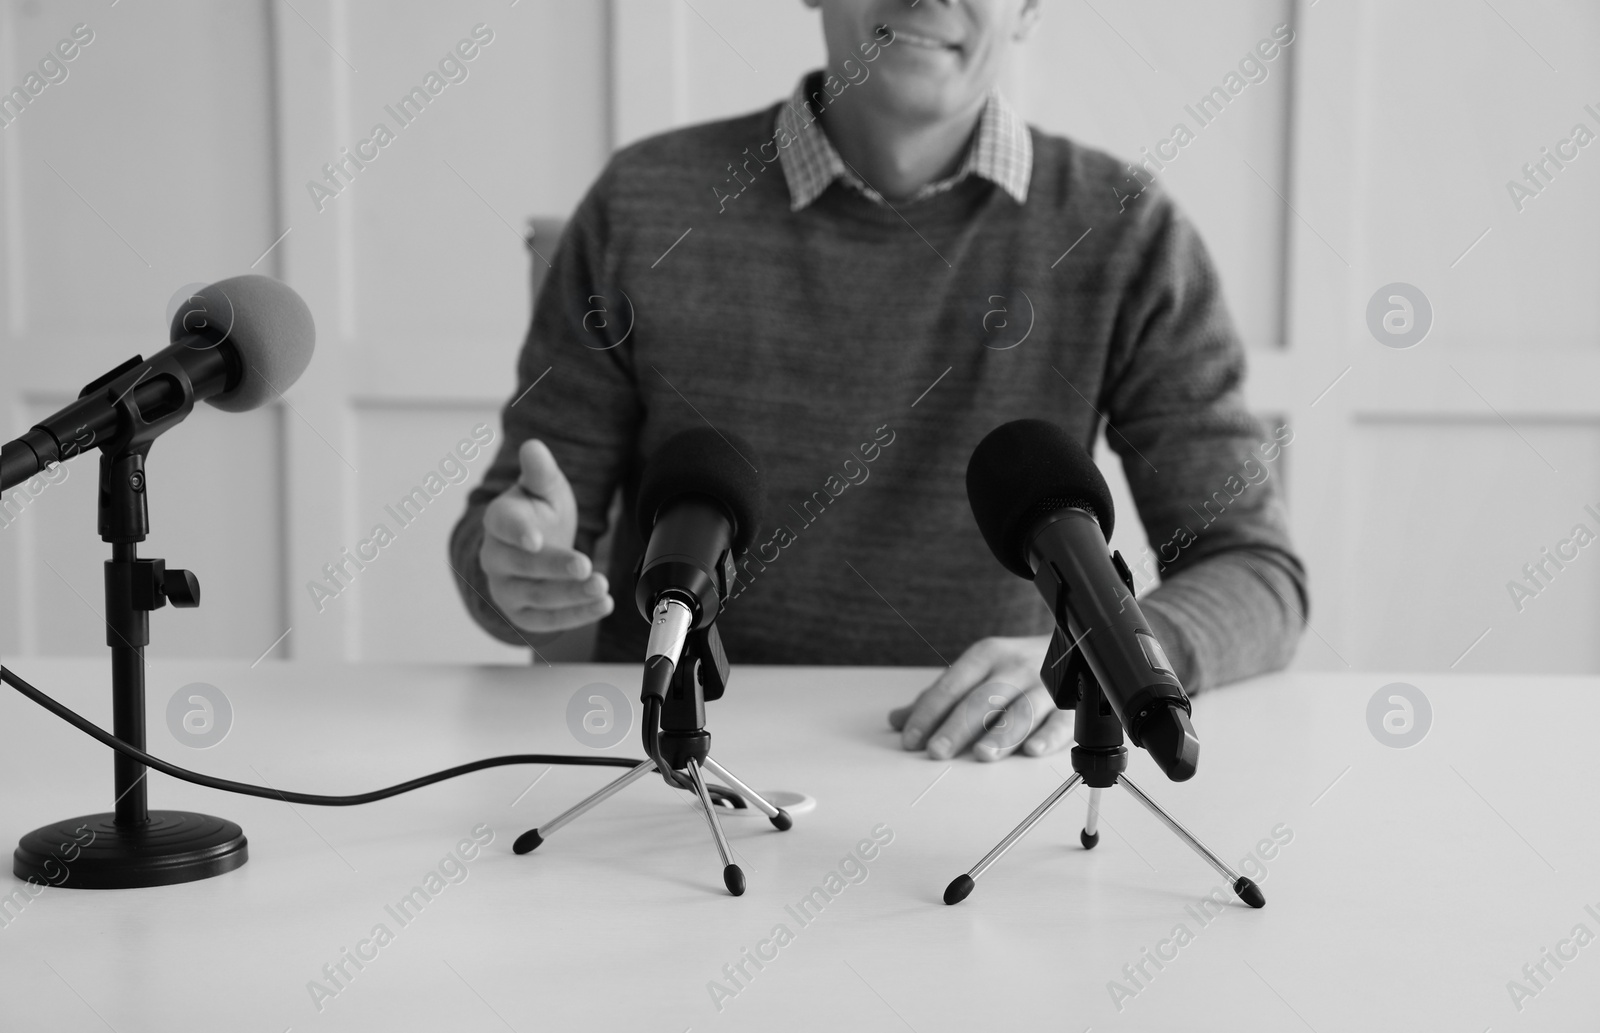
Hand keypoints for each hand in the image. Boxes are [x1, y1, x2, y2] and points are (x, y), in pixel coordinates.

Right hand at [480, 439, 613, 632]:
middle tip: (586, 566)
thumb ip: (540, 471)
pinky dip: (576, 616)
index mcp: (499, 521)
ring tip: (602, 587)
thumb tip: (533, 446)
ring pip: (536, 597)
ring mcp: (506, 588)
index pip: (503, 526)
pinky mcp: (523, 613)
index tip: (536, 540)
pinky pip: (547, 620)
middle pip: (523, 566)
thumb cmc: (539, 513)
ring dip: (571, 595)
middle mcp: (496, 557)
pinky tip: (602, 605)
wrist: (538, 545)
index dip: (519, 533)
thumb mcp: (545, 488)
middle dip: (555, 568)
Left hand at [888, 634, 1070, 760]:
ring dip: (1001, 734)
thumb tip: (898, 719)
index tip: (911, 738)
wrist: (1069, 645)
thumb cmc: (1013, 666)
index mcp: (986, 656)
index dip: (929, 713)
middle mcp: (1014, 667)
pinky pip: (1060, 720)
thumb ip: (938, 697)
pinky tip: (1032, 750)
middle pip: (982, 700)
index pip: (950, 686)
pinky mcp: (1070, 703)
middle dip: (958, 727)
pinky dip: (1047, 736)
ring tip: (982, 754)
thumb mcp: (975, 672)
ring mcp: (1043, 685)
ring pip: (1020, 710)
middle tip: (938, 751)